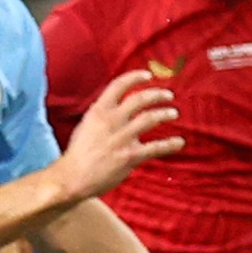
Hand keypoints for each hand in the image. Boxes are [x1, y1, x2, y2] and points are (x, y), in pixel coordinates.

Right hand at [55, 70, 186, 200]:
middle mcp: (111, 120)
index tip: (147, 75)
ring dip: (165, 114)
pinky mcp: (130, 155)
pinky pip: (156, 147)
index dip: (135, 77)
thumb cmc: (78, 153)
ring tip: (173, 113)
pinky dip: (171, 144)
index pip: (119, 85)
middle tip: (168, 95)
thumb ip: (102, 115)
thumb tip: (116, 107)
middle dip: (157, 94)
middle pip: (140, 99)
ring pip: (151, 118)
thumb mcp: (86, 126)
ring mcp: (122, 138)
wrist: (72, 177)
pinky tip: (180, 142)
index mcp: (98, 111)